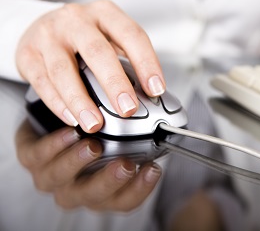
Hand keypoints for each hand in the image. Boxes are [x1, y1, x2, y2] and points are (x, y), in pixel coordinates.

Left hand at [15, 120, 161, 210]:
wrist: (55, 119)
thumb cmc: (94, 131)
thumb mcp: (120, 137)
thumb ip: (139, 136)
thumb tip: (166, 124)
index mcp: (103, 191)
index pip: (125, 201)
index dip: (140, 189)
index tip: (153, 169)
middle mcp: (78, 189)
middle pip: (95, 195)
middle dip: (111, 180)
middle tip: (125, 164)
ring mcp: (53, 177)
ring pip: (63, 179)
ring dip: (79, 163)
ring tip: (93, 145)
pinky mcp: (31, 158)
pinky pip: (38, 158)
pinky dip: (54, 146)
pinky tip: (70, 132)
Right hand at [16, 0, 164, 132]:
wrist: (42, 26)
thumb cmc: (84, 36)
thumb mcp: (109, 38)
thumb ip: (126, 61)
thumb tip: (148, 95)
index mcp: (105, 13)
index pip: (131, 35)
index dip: (146, 63)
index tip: (156, 89)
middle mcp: (77, 19)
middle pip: (97, 51)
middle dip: (115, 83)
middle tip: (128, 108)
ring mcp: (49, 35)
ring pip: (64, 70)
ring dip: (81, 100)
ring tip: (94, 123)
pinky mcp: (28, 53)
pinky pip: (42, 82)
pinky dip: (58, 103)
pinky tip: (71, 118)